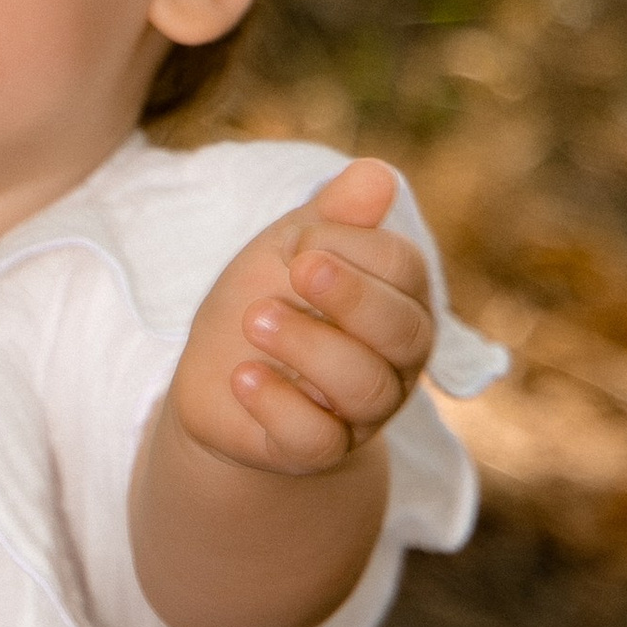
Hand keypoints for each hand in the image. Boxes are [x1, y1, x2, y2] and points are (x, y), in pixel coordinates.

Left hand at [168, 159, 434, 478]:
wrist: (220, 380)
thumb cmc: (269, 301)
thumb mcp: (290, 248)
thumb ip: (333, 215)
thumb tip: (377, 174)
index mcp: (397, 300)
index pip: (405, 270)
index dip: (356, 248)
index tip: (299, 242)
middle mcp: (395, 360)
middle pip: (406, 333)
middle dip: (352, 296)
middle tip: (296, 269)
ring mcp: (361, 412)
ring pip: (365, 387)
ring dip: (308, 346)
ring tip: (253, 319)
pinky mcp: (317, 451)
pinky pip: (317, 439)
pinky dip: (278, 405)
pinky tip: (243, 376)